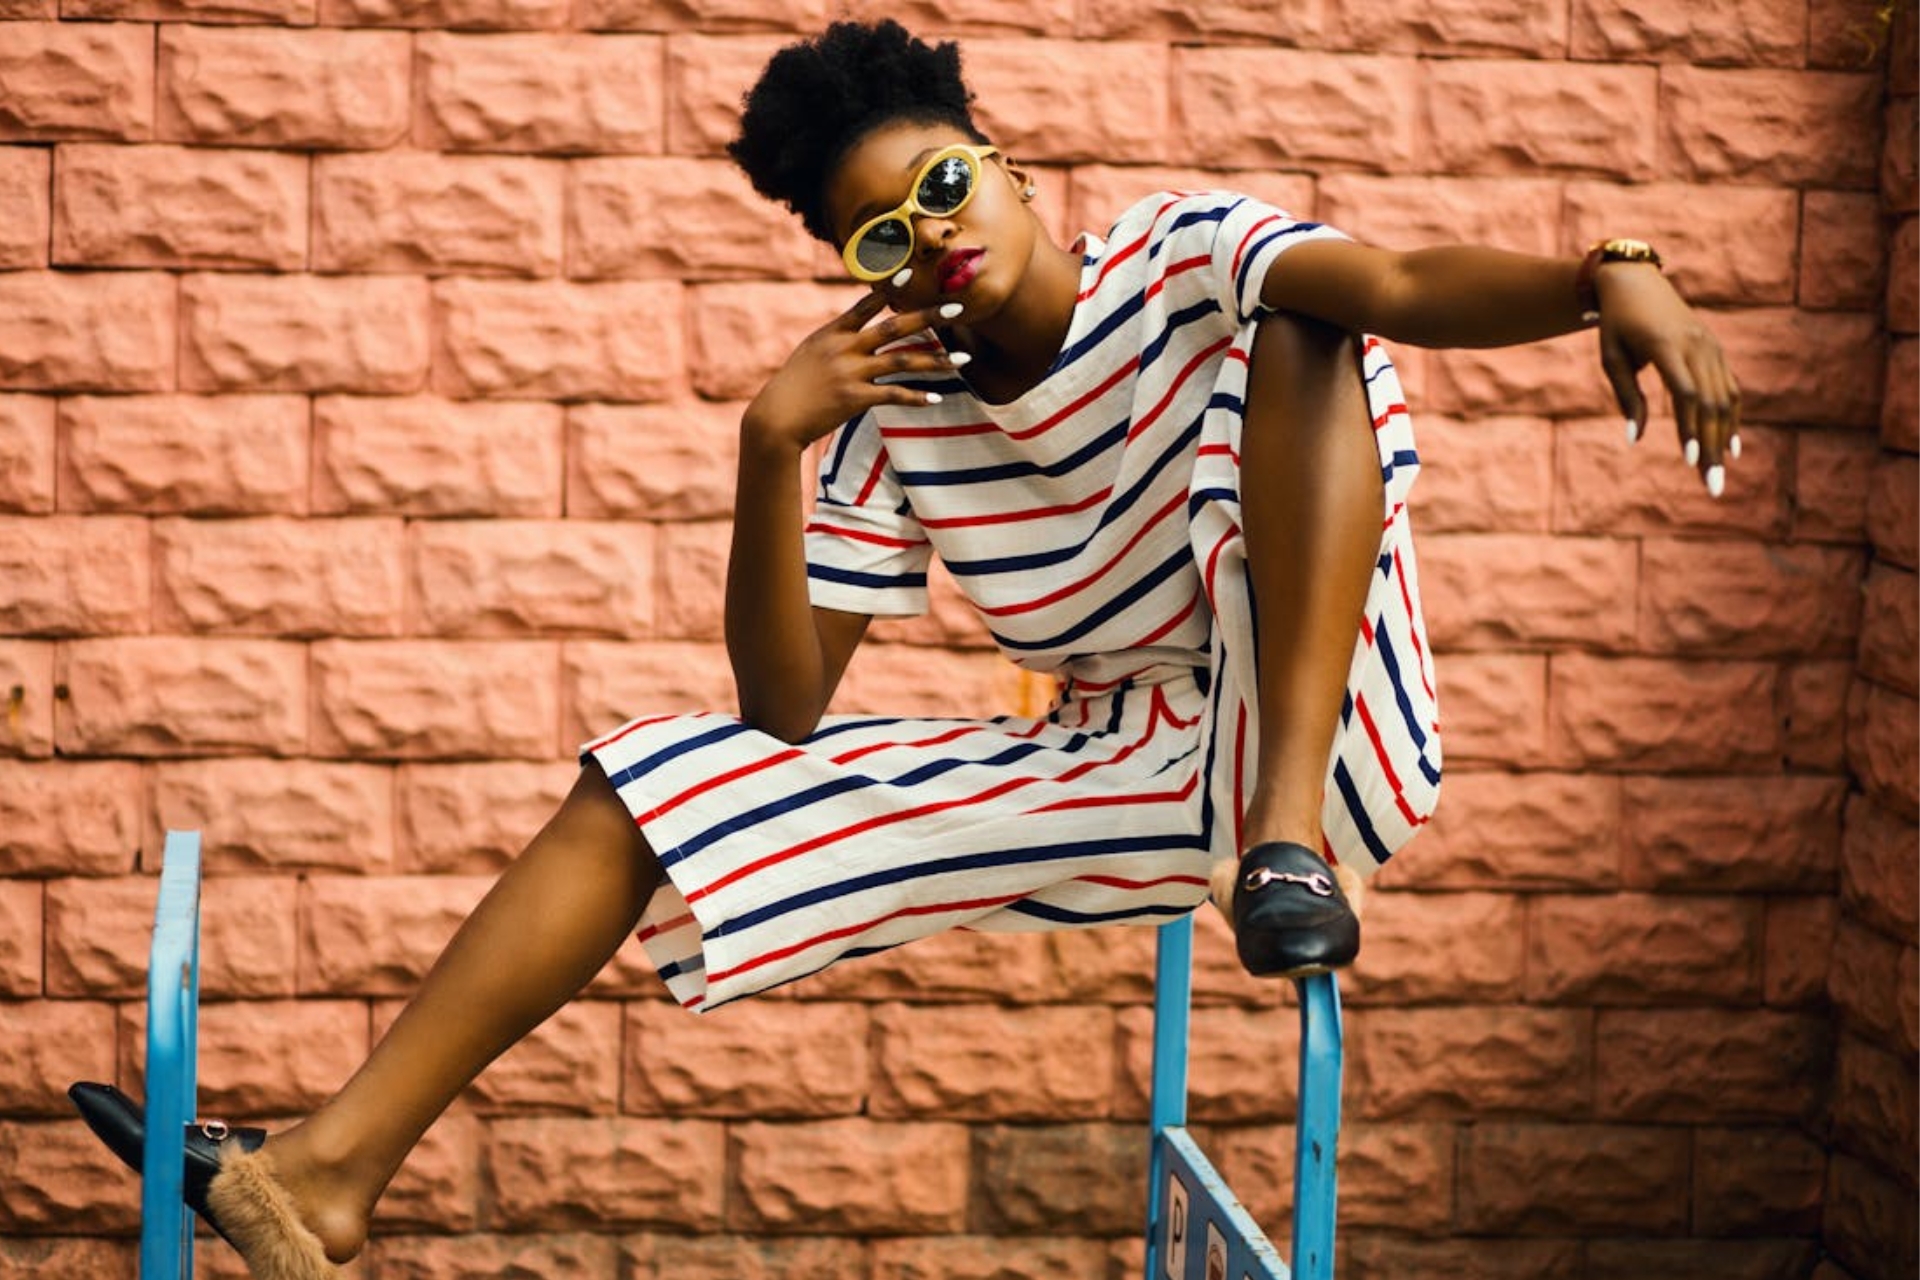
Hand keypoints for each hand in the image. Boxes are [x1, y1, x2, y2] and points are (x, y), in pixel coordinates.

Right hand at [741, 285, 965, 457]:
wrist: (776, 418)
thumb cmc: (794, 386)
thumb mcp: (811, 352)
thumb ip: (836, 339)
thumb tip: (856, 330)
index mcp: (833, 332)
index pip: (866, 303)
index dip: (889, 287)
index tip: (911, 272)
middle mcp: (845, 348)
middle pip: (895, 327)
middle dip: (929, 316)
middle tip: (958, 308)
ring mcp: (852, 372)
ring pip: (903, 361)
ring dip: (937, 360)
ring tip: (963, 359)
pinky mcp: (856, 398)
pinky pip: (894, 394)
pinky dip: (916, 397)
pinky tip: (936, 399)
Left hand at [1593, 263, 1741, 495]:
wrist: (1636, 282)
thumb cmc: (1616, 323)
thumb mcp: (1611, 357)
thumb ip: (1626, 396)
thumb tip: (1635, 438)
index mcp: (1667, 346)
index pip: (1686, 393)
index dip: (1691, 428)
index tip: (1689, 461)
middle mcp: (1696, 346)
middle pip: (1711, 403)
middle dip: (1711, 447)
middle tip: (1712, 486)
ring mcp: (1711, 347)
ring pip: (1725, 399)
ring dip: (1723, 439)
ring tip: (1717, 474)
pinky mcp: (1716, 350)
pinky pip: (1729, 388)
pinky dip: (1732, 418)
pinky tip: (1730, 448)